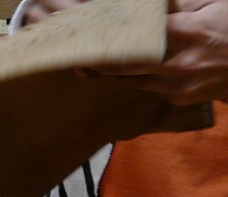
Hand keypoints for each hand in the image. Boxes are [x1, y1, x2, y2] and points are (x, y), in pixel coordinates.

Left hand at [23, 0, 227, 104]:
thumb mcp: (211, 4)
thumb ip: (178, 5)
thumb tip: (145, 6)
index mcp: (186, 33)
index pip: (137, 36)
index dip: (111, 38)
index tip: (89, 34)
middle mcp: (177, 63)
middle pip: (126, 64)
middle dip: (98, 62)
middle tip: (75, 57)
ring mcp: (176, 85)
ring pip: (131, 80)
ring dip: (107, 75)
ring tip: (83, 68)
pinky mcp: (177, 99)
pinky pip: (145, 89)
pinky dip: (128, 80)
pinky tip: (111, 75)